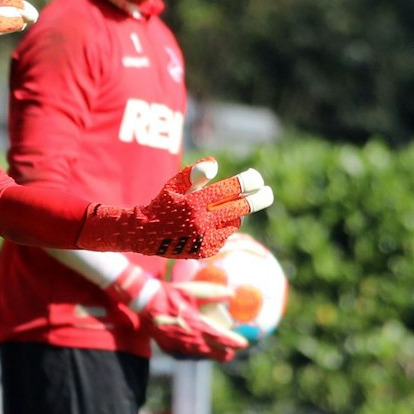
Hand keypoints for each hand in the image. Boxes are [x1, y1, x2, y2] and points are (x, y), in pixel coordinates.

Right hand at [77, 158, 274, 256]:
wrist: (144, 235)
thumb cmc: (161, 204)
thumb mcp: (173, 185)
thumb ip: (194, 174)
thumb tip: (214, 163)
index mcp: (194, 202)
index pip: (229, 190)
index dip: (246, 182)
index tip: (257, 177)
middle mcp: (201, 221)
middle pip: (240, 208)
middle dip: (257, 199)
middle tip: (269, 193)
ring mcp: (204, 237)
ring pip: (233, 223)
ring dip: (235, 214)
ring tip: (228, 209)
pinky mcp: (204, 250)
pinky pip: (224, 236)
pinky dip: (223, 229)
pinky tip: (213, 225)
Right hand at [104, 264, 246, 361]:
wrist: (146, 305)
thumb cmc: (171, 295)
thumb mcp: (194, 290)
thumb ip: (215, 292)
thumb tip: (233, 294)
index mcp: (200, 327)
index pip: (223, 339)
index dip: (235, 343)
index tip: (244, 344)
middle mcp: (192, 341)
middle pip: (215, 353)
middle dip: (225, 353)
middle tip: (231, 352)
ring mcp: (180, 348)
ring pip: (201, 357)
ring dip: (211, 355)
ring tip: (217, 354)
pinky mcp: (171, 350)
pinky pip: (187, 356)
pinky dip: (195, 355)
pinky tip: (197, 352)